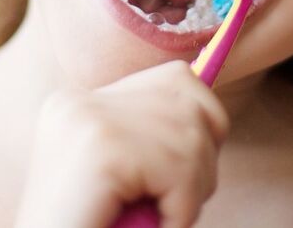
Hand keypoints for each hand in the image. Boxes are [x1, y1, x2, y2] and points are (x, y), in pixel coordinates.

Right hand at [14, 61, 229, 227]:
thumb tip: (215, 118)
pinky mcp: (100, 150)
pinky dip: (181, 210)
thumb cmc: (94, 227)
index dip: (203, 126)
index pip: (177, 79)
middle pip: (190, 105)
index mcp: (81, 102)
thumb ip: (157, 141)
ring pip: (192, 140)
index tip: (186, 174)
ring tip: (157, 220)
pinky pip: (179, 170)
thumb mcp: (127, 179)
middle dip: (201, 163)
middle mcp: (78, 101)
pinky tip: (150, 227)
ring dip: (190, 193)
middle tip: (170, 206)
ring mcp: (86, 119)